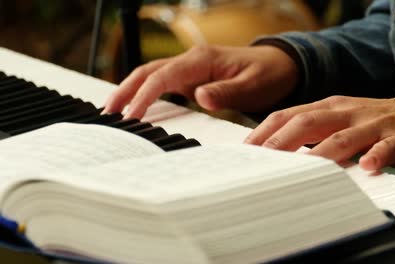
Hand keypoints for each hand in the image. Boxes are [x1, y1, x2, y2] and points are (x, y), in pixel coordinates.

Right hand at [103, 45, 298, 118]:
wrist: (280, 66)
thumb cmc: (268, 74)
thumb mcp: (252, 85)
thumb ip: (226, 93)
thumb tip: (198, 98)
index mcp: (202, 60)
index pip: (163, 77)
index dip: (144, 96)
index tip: (131, 116)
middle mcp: (192, 60)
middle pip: (148, 71)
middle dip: (125, 90)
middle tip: (108, 113)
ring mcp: (191, 68)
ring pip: (152, 75)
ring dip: (131, 90)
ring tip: (114, 110)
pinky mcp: (193, 78)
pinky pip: (163, 83)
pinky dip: (146, 93)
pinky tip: (138, 105)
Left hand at [244, 96, 394, 171]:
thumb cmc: (371, 124)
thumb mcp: (337, 121)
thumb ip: (310, 132)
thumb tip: (273, 150)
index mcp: (328, 107)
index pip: (290, 114)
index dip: (267, 130)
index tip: (247, 149)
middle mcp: (346, 112)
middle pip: (309, 121)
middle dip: (283, 140)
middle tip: (264, 160)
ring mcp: (372, 124)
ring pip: (343, 137)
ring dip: (322, 152)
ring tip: (304, 167)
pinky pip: (386, 148)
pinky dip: (376, 156)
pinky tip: (366, 166)